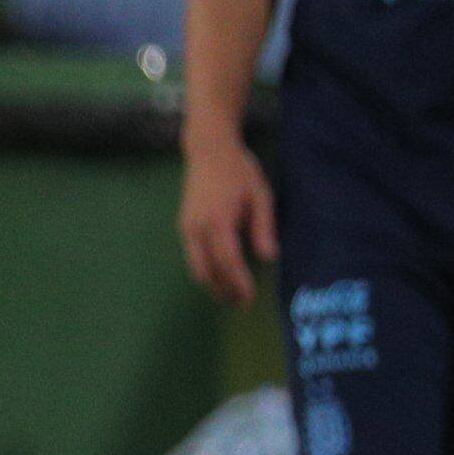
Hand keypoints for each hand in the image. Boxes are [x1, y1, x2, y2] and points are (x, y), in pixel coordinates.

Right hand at [177, 138, 274, 308]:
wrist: (209, 150)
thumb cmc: (239, 171)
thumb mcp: (260, 196)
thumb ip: (263, 227)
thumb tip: (269, 257)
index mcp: (218, 221)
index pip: (228, 261)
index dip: (239, 283)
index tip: (250, 298)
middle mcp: (197, 228)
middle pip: (207, 270)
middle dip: (223, 290)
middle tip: (242, 304)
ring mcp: (187, 228)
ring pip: (196, 266)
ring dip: (213, 283)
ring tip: (231, 294)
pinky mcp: (184, 226)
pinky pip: (193, 256)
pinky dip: (206, 270)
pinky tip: (221, 273)